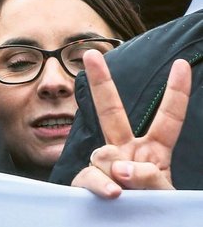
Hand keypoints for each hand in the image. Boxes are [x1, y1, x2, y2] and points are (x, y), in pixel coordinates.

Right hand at [71, 50, 190, 197]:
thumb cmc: (154, 215)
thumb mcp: (165, 196)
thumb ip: (149, 178)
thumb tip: (120, 167)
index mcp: (153, 152)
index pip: (168, 119)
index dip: (176, 92)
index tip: (180, 65)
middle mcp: (125, 153)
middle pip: (111, 112)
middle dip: (100, 82)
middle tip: (90, 54)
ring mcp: (104, 167)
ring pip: (104, 155)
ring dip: (116, 174)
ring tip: (125, 194)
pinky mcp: (85, 182)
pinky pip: (89, 175)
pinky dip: (101, 185)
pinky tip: (111, 194)